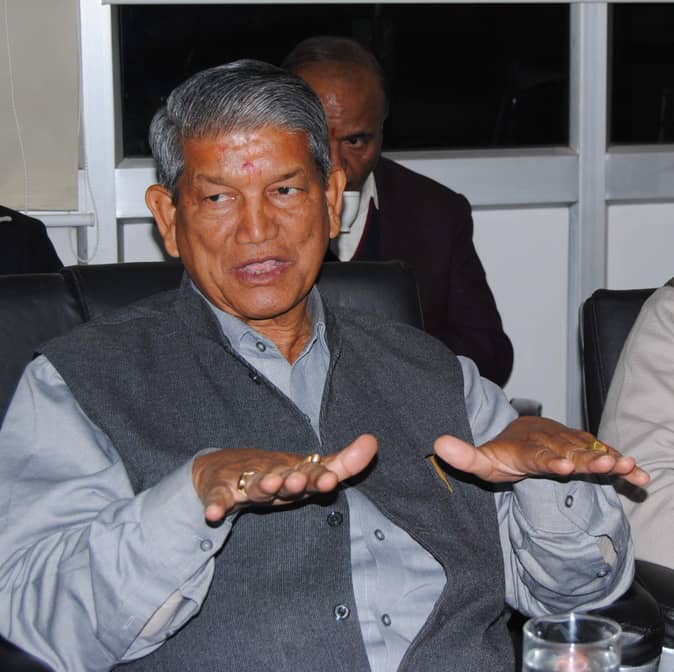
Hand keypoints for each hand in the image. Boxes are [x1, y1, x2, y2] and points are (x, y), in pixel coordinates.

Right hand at [192, 433, 377, 521]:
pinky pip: (218, 501)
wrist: (220, 469)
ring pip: (254, 485)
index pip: (311, 473)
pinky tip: (214, 514)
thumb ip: (343, 463)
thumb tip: (374, 441)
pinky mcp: (221, 493)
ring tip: (270, 485)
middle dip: (292, 479)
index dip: (320, 477)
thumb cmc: (275, 474)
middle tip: (300, 479)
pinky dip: (215, 506)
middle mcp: (272, 474)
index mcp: (294, 472)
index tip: (331, 480)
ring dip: (262, 485)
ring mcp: (245, 482)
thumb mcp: (309, 473)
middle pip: (283, 477)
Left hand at [433, 416, 649, 486]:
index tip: (561, 466)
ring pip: (590, 452)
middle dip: (588, 460)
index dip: (549, 460)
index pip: (538, 455)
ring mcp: (570, 447)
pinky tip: (641, 477)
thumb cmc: (502, 452)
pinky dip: (621, 466)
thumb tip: (438, 444)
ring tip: (628, 466)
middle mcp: (552, 444)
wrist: (521, 434)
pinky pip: (604, 458)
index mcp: (527, 449)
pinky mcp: (584, 452)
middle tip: (607, 465)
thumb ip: (463, 455)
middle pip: (571, 453)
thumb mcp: (481, 459)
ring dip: (609, 459)